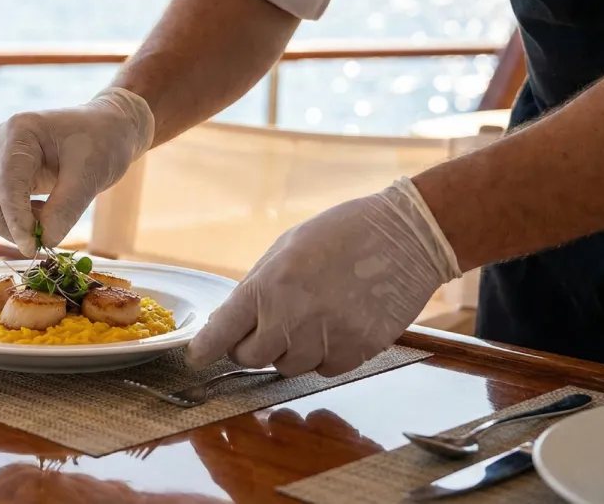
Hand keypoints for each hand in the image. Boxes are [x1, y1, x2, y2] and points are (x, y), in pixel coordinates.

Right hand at [0, 87, 153, 255]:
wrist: (111, 128)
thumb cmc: (104, 142)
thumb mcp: (91, 174)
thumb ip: (66, 208)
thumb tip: (44, 241)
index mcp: (21, 131)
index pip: (6, 181)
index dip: (15, 217)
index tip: (31, 246)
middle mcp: (2, 142)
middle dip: (2, 222)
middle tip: (32, 245)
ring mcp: (2, 157)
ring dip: (7, 222)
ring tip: (44, 228)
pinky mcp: (9, 172)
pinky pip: (0, 201)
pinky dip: (17, 217)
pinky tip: (45, 218)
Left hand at [184, 178, 459, 376]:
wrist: (405, 236)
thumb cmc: (341, 233)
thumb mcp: (285, 248)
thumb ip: (257, 286)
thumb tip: (230, 320)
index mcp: (268, 286)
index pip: (223, 333)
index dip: (205, 349)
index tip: (197, 357)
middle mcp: (292, 317)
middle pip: (251, 358)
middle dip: (250, 347)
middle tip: (263, 327)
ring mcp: (326, 337)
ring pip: (288, 366)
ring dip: (289, 350)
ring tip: (309, 316)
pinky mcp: (358, 351)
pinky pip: (324, 369)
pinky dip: (323, 355)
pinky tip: (335, 325)